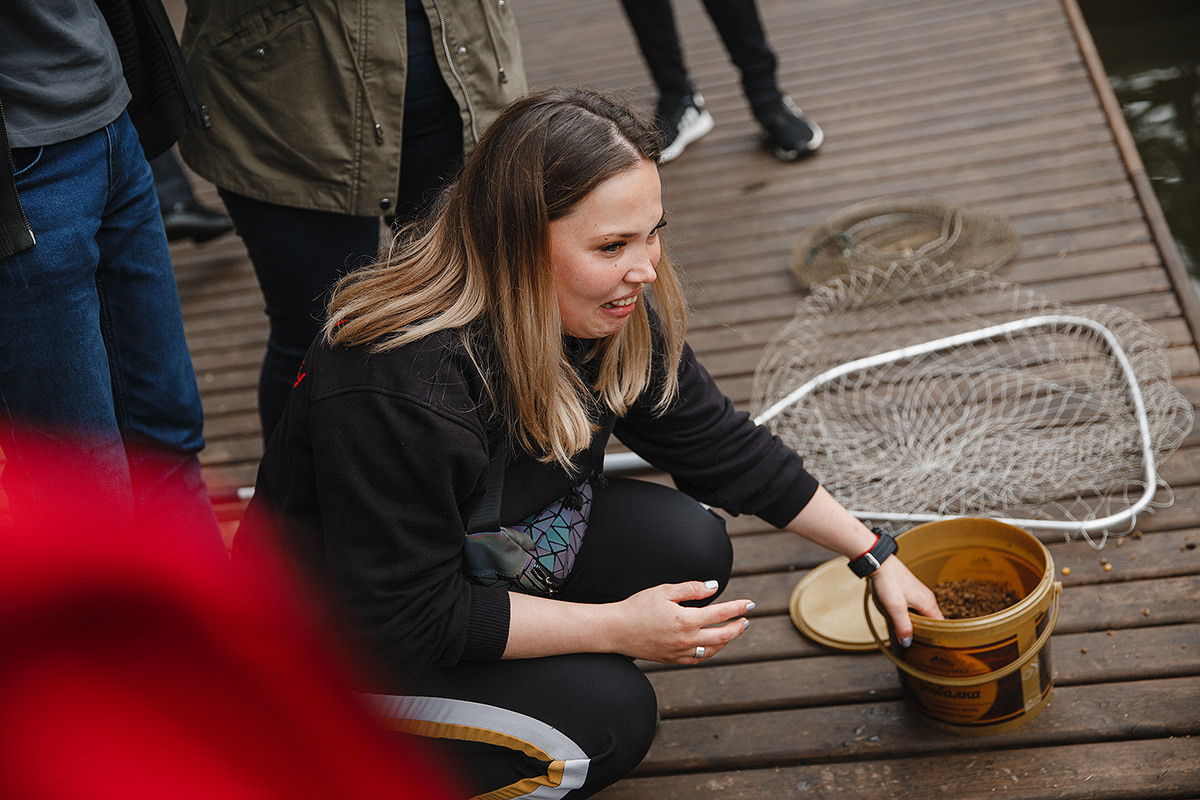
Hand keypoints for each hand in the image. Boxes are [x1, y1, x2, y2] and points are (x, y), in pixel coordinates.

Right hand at [607, 580, 753, 663]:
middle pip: (723, 636)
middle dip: (738, 627)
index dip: (738, 608)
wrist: (616, 630)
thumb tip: (714, 588)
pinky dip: (708, 652)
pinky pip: (697, 659)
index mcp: (686, 620)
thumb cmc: (638, 607)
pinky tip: (710, 644)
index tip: (749, 604)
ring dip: (726, 641)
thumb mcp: (664, 591)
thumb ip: (692, 589)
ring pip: (712, 650)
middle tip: (746, 619)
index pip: (721, 613)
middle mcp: (686, 639)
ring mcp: (680, 652)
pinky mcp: (672, 659)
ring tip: (732, 631)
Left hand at [870, 556, 942, 644]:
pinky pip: (915, 609)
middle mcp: (927, 599)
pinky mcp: (910, 593)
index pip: (941, 626)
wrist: (878, 562)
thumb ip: (903, 626)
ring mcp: (919, 595)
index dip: (937, 638)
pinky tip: (902, 621)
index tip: (930, 649)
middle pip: (932, 622)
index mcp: (929, 604)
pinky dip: (911, 617)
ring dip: (917, 625)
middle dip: (926, 633)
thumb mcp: (895, 607)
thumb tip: (908, 642)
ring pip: (923, 616)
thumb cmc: (888, 582)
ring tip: (910, 636)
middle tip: (918, 646)